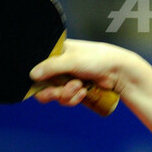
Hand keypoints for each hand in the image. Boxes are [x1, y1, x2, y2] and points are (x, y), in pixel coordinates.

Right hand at [30, 39, 147, 106]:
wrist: (119, 72)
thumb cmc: (97, 59)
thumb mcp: (71, 60)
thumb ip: (50, 66)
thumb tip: (31, 75)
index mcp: (58, 52)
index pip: (38, 65)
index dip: (37, 77)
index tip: (39, 83)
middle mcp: (60, 65)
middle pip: (42, 84)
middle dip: (51, 91)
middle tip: (56, 93)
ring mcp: (68, 78)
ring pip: (54, 94)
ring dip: (66, 94)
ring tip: (79, 87)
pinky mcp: (76, 90)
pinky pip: (66, 99)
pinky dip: (73, 98)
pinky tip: (84, 92)